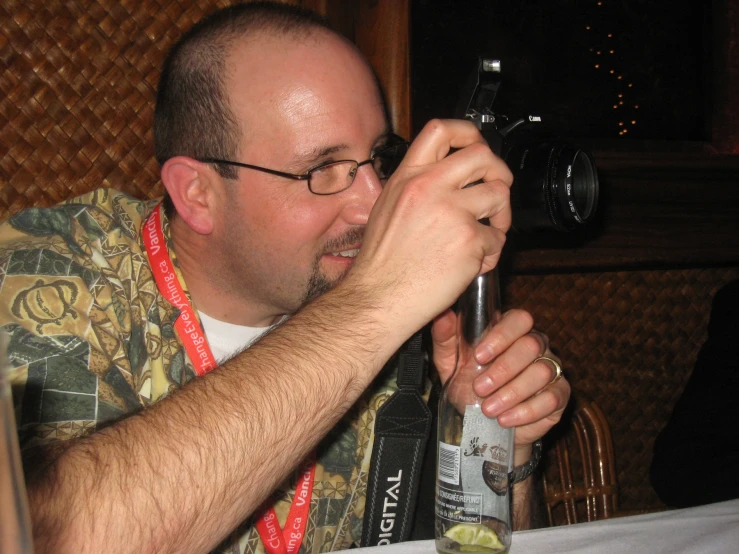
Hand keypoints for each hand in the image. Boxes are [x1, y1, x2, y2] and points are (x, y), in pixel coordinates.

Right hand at [345, 119, 513, 338]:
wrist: (378, 298)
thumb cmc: (380, 264)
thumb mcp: (387, 209)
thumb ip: (416, 188)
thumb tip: (447, 179)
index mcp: (408, 178)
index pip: (442, 130)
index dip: (468, 133)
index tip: (477, 146)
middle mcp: (429, 187)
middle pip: (482, 155)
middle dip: (498, 172)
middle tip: (494, 193)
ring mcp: (451, 212)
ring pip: (500, 194)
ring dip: (501, 215)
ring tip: (487, 234)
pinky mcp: (469, 239)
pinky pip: (498, 238)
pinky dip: (491, 253)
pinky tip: (472, 265)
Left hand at [432, 308, 569, 462]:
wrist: (483, 425)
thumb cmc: (468, 386)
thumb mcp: (450, 363)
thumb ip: (446, 338)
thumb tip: (444, 315)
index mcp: (512, 331)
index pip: (519, 319)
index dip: (502, 335)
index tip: (479, 356)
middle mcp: (537, 345)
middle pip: (531, 345)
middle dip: (503, 369)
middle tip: (480, 388)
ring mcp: (551, 369)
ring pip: (541, 372)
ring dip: (512, 393)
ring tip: (489, 409)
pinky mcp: (559, 395)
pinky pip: (551, 398)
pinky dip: (526, 411)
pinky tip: (505, 419)